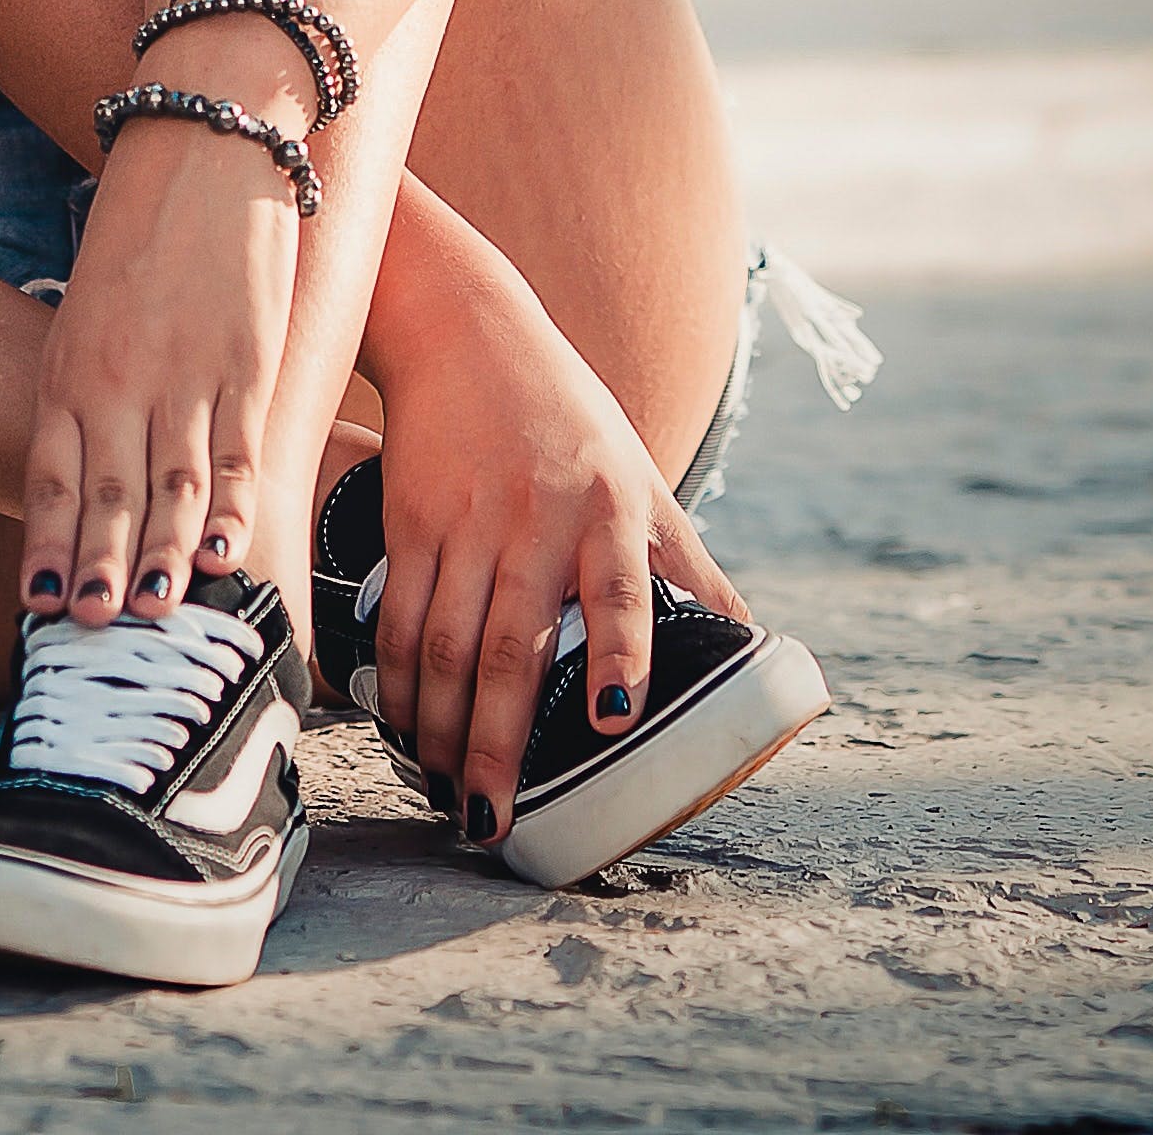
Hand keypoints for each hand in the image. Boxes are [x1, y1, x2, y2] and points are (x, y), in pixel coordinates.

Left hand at [21, 116, 300, 625]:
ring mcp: (187, 371)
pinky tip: (225, 552)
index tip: (41, 605)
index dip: (48, 544)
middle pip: (108, 493)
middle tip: (94, 628)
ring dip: (165, 556)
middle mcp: (120, 376)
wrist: (207, 140)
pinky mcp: (248, 360)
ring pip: (172, 485)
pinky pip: (238, 450)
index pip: (53, 476)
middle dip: (101, 568)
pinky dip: (232, 507)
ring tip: (156, 612)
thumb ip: (85, 393)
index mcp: (69, 366)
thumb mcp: (88, 311)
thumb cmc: (142, 231)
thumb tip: (86, 482)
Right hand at [361, 265, 746, 847]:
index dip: (618, 652)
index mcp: (608, 510)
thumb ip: (690, 567)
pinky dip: (397, 686)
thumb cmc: (568, 416)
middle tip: (493, 822)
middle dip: (498, 746)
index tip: (612, 718)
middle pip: (511, 648)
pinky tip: (406, 731)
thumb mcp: (643, 479)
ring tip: (446, 795)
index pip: (619, 588)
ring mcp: (466, 523)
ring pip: (445, 648)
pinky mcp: (409, 522)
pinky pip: (398, 620)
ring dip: (441, 734)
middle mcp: (537, 519)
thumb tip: (755, 648)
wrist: (464, 330)